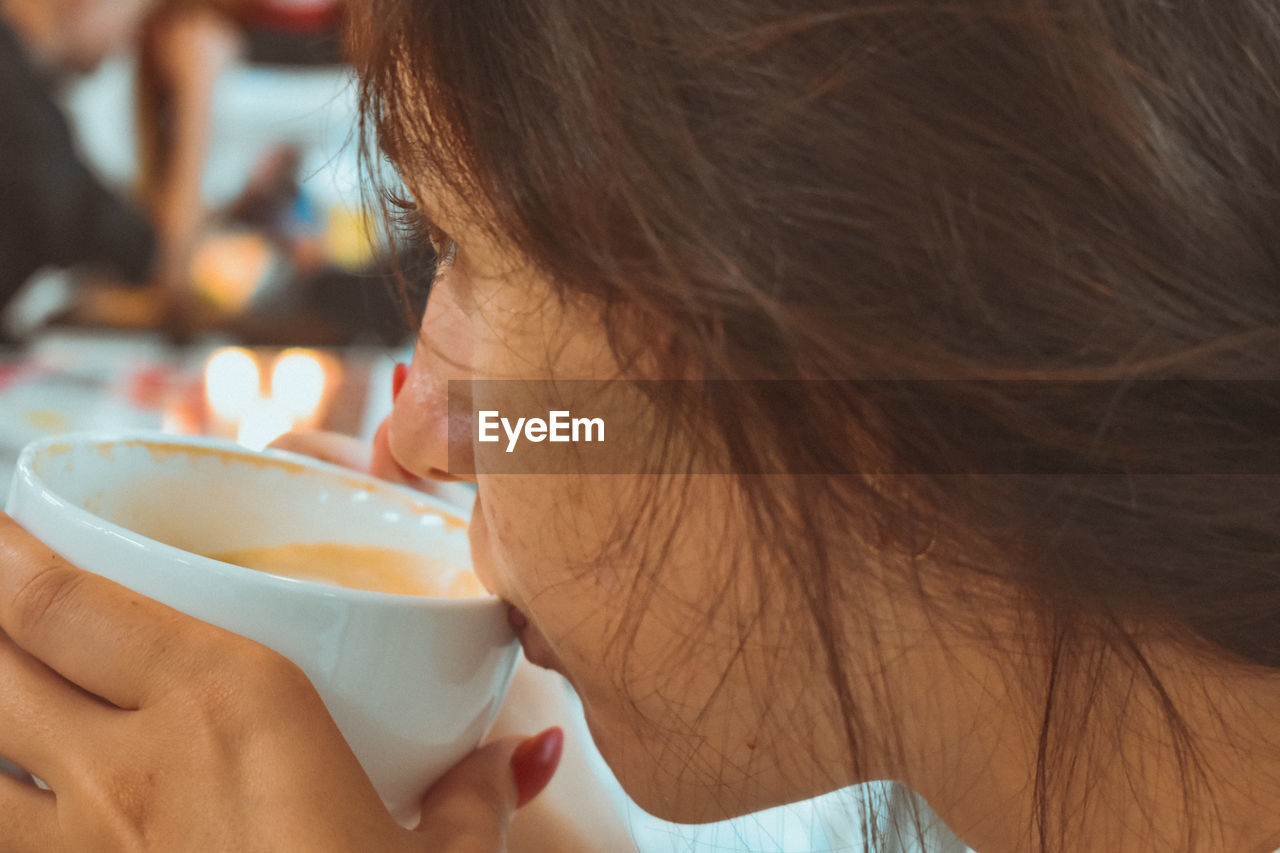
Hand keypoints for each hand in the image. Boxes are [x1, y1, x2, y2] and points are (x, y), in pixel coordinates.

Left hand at [0, 514, 558, 851]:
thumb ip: (477, 794)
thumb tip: (525, 749)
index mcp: (232, 709)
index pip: (67, 605)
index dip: (9, 552)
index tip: (1, 522)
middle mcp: (135, 768)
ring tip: (5, 696)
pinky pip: (2, 842)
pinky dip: (4, 809)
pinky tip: (18, 801)